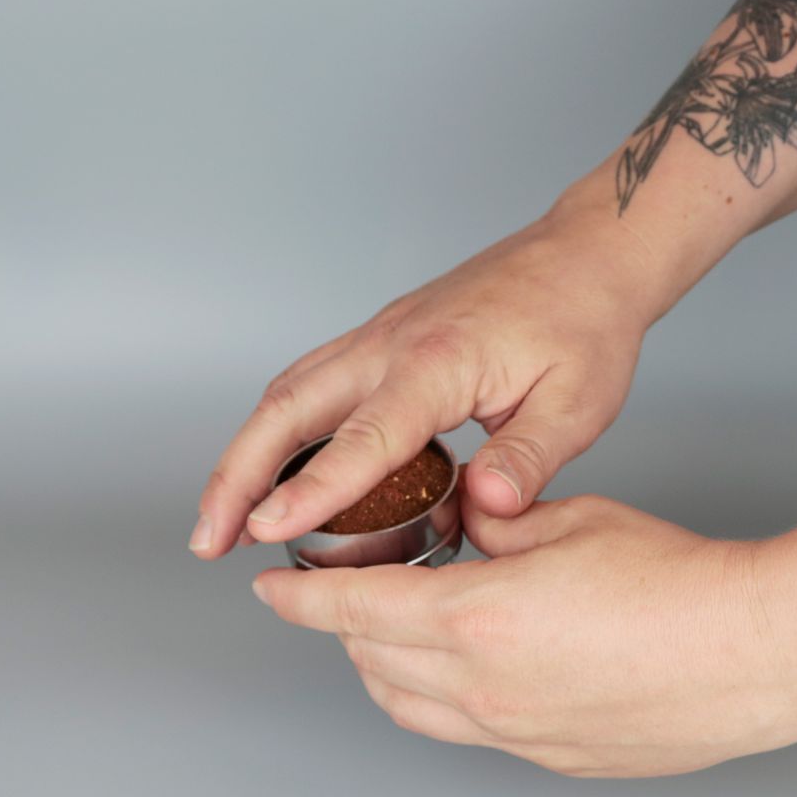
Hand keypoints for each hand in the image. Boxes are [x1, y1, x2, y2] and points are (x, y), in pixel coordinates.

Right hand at [189, 204, 664, 557]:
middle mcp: (391, 344)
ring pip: (285, 396)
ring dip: (243, 456)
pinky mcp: (380, 341)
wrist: (587, 255)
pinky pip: (307, 384)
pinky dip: (274, 431)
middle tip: (208, 542)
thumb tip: (487, 510)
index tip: (264, 531)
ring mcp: (378, 338)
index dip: (311, 489)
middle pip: (287, 409)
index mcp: (438, 362)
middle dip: (237, 478)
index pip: (362, 437)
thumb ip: (529, 459)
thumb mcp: (578, 403)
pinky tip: (267, 471)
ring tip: (220, 522)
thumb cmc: (585, 324)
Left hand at [251, 494, 796, 777]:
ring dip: (388, 672)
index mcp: (473, 619)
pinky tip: (481, 669)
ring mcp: (515, 735)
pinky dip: (447, 699)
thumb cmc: (674, 578)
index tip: (269, 590)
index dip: (299, 600)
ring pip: (413, 709)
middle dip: (346, 628)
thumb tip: (472, 528)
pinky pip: (470, 733)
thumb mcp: (571, 521)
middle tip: (355, 594)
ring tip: (404, 636)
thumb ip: (500, 525)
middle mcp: (481, 689)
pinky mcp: (553, 759)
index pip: (350, 611)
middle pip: (371, 664)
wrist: (751, 651)